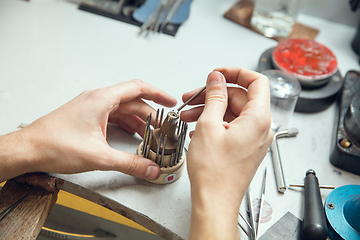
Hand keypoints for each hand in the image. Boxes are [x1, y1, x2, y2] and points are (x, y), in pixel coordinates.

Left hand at [0, 80, 175, 182]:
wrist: (29, 149)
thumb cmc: (55, 145)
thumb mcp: (98, 156)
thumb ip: (129, 163)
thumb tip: (150, 168)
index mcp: (102, 100)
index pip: (137, 88)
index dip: (158, 94)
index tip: (170, 101)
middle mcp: (97, 99)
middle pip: (132, 101)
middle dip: (150, 113)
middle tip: (163, 126)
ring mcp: (91, 107)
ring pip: (122, 108)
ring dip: (138, 120)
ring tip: (150, 133)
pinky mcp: (86, 116)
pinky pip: (112, 115)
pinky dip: (125, 123)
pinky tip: (131, 134)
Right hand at [183, 68, 272, 239]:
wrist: (214, 202)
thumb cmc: (214, 172)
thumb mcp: (209, 125)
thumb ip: (214, 96)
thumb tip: (217, 78)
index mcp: (258, 119)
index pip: (257, 81)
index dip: (236, 72)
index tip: (218, 74)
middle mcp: (261, 128)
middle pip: (240, 98)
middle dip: (214, 95)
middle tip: (192, 97)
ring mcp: (254, 140)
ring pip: (233, 113)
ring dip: (210, 110)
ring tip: (188, 115)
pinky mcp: (245, 148)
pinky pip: (232, 127)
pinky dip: (215, 123)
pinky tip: (197, 128)